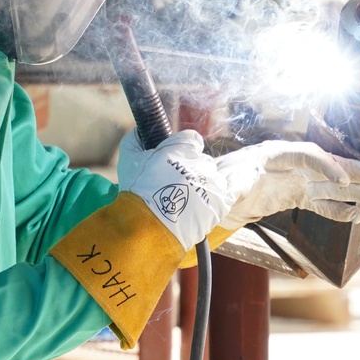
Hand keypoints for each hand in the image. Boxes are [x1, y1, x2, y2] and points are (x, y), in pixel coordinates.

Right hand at [116, 129, 234, 249]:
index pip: (191, 139)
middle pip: (201, 160)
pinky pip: (230, 191)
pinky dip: (221, 193)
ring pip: (212, 177)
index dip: (182, 148)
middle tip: (174, 183)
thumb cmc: (138, 192)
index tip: (174, 159)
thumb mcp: (129, 159)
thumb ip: (134, 139)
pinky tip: (211, 198)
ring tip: (185, 200)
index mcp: (183, 147)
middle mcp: (202, 161)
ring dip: (202, 184)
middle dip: (190, 169)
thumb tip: (139, 131)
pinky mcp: (221, 202)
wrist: (149, 228)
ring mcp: (213, 182)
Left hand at [216, 140, 359, 227]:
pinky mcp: (293, 197)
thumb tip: (239, 187)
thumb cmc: (219, 181)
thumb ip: (237, 183)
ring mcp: (293, 181)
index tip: (344, 181)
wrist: (213, 194)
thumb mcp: (226, 180)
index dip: (326, 166)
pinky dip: (337, 210)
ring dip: (353, 192)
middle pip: (325, 165)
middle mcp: (288, 165)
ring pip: (328, 186)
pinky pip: (319, 202)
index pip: (307, 155)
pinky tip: (354, 217)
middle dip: (351, 171)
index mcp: (273, 154)